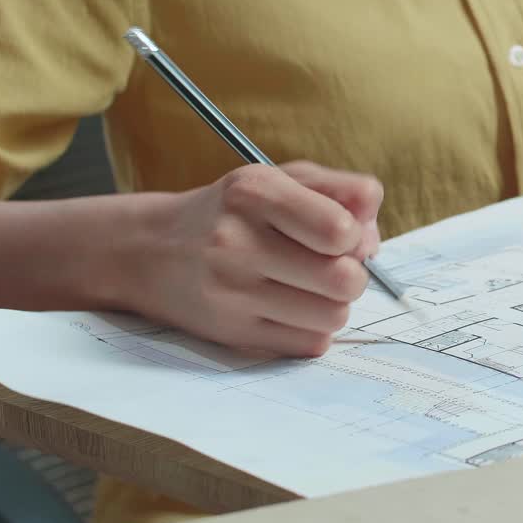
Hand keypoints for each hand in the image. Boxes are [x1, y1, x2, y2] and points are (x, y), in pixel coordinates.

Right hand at [136, 161, 383, 356]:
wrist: (149, 250)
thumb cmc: (234, 211)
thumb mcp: (282, 179)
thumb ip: (342, 191)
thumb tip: (373, 236)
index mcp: (254, 192)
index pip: (339, 229)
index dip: (355, 235)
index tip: (339, 234)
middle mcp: (236, 243)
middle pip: (344, 280)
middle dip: (352, 273)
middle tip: (332, 265)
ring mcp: (231, 293)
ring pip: (333, 316)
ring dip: (335, 303)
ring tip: (310, 286)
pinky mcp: (232, 334)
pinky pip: (310, 344)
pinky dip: (313, 328)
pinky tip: (290, 307)